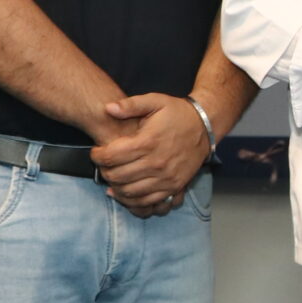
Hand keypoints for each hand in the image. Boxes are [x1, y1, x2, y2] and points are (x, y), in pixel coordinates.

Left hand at [89, 94, 207, 215]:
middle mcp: (156, 163)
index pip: (112, 156)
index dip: (97, 156)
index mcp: (148, 142)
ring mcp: (166, 178)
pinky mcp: (173, 187)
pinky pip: (147, 202)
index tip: (96, 151)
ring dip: (115, 186)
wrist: (205, 127)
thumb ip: (130, 104)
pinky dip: (131, 200)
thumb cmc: (177, 113)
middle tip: (103, 164)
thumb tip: (108, 108)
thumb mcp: (155, 101)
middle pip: (117, 176)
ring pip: (129, 191)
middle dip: (104, 171)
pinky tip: (124, 192)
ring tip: (112, 176)